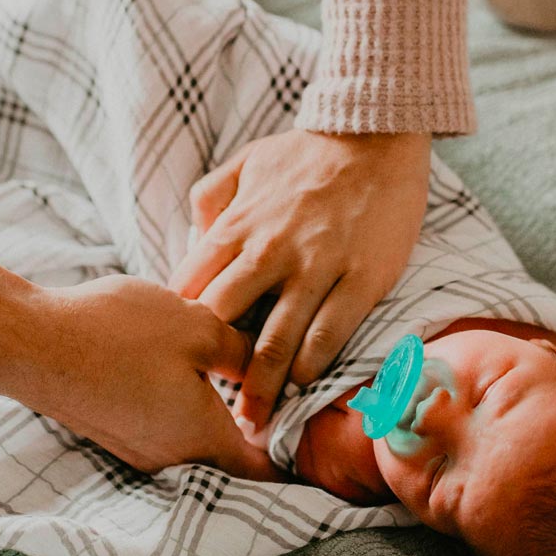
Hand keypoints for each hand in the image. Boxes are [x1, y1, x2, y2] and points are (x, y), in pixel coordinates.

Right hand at [19, 276, 275, 480]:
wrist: (29, 343)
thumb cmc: (116, 333)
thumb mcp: (196, 326)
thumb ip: (243, 348)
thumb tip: (269, 360)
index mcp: (202, 438)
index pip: (266, 469)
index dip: (296, 455)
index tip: (320, 439)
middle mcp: (171, 457)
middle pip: (229, 454)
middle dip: (256, 426)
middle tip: (280, 390)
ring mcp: (135, 447)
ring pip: (192, 435)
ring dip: (213, 411)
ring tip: (231, 369)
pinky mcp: (111, 428)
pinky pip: (160, 423)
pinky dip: (178, 403)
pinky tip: (175, 365)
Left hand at [168, 130, 430, 429]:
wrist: (373, 133)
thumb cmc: (305, 151)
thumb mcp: (244, 163)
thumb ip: (210, 199)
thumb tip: (192, 239)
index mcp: (234, 226)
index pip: (191, 289)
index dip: (182, 328)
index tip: (182, 358)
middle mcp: (267, 252)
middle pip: (224, 323)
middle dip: (214, 366)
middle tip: (210, 405)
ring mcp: (315, 268)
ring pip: (276, 341)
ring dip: (261, 387)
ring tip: (255, 423)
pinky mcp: (360, 278)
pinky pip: (331, 334)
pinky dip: (313, 366)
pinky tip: (303, 388)